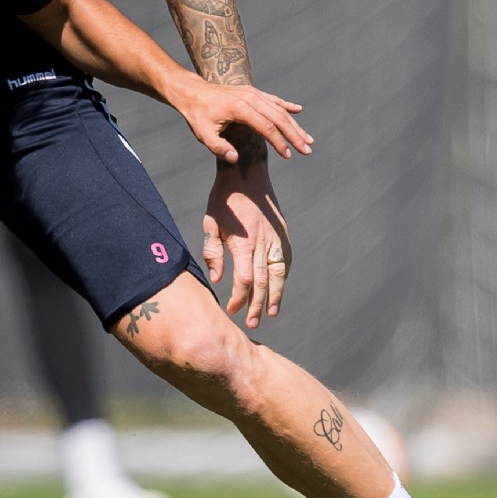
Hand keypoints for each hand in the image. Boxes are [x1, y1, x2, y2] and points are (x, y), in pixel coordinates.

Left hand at [167, 78, 311, 164]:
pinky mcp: (252, 91)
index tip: (288, 156)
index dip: (279, 142)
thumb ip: (218, 147)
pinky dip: (286, 105)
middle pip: (279, 118)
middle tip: (307, 150)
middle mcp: (250, 98)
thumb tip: (235, 158)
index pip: (267, 127)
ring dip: (294, 124)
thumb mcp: (203, 134)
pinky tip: (298, 110)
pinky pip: (273, 99)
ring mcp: (252, 93)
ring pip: (279, 109)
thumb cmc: (197, 114)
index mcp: (240, 109)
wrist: (191, 91)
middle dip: (295, 135)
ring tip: (308, 139)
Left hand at [200, 156, 290, 327]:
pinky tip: (277, 289)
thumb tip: (217, 279)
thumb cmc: (224, 200)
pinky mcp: (283, 234)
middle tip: (252, 323)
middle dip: (257, 305)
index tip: (232, 310)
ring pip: (279, 274)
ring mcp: (276, 238)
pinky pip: (285, 261)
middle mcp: (263, 243)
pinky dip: (283, 277)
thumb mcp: (211, 223)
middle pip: (263, 282)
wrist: (246, 174)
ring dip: (275, 296)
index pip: (244, 280)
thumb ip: (213, 252)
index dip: (239, 298)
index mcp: (243, 243)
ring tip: (271, 313)